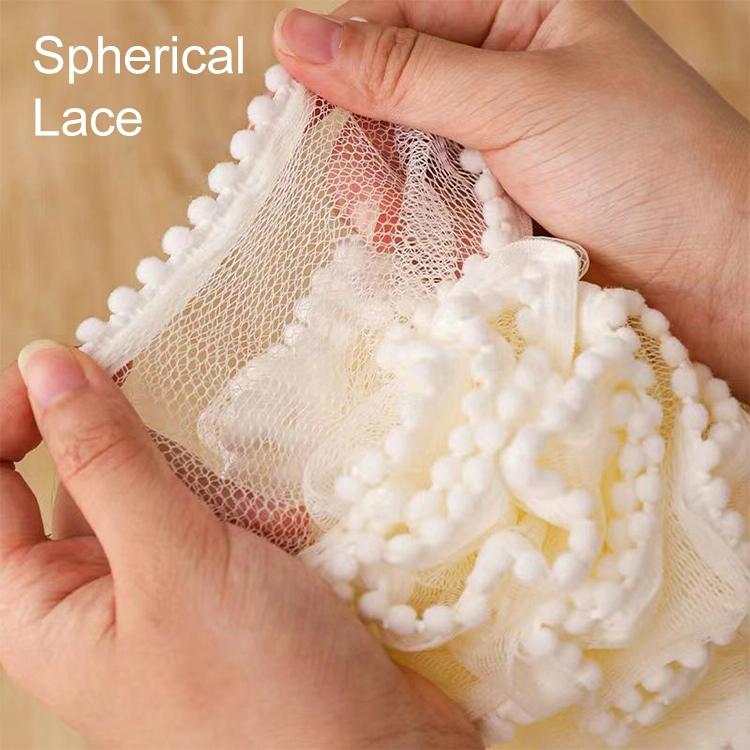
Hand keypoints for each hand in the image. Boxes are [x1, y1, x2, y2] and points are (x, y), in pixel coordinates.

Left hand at [0, 341, 479, 749]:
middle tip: (168, 392)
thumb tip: (47, 367)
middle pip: (75, 482)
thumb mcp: (171, 562)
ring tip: (244, 491)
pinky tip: (282, 519)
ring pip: (154, 490)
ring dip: (196, 474)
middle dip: (123, 439)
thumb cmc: (258, 689)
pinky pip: (211, 511)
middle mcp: (92, 600)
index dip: (12, 416)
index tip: (68, 362)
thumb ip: (105, 459)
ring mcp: (162, 591)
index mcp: (40, 612)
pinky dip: (241, 499)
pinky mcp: (222, 584)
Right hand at [273, 0, 748, 400]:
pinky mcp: (489, 217)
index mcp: (517, 14)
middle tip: (378, 199)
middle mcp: (498, 79)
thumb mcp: (520, 99)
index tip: (288, 100)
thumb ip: (403, 71)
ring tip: (422, 235)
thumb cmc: (646, 165)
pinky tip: (453, 255)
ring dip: (394, 206)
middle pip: (382, 99)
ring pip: (394, 167)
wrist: (712, 279)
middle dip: (371, 151)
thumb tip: (293, 37)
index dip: (337, 55)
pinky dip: (423, 240)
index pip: (394, 15)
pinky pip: (421, 219)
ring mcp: (491, 153)